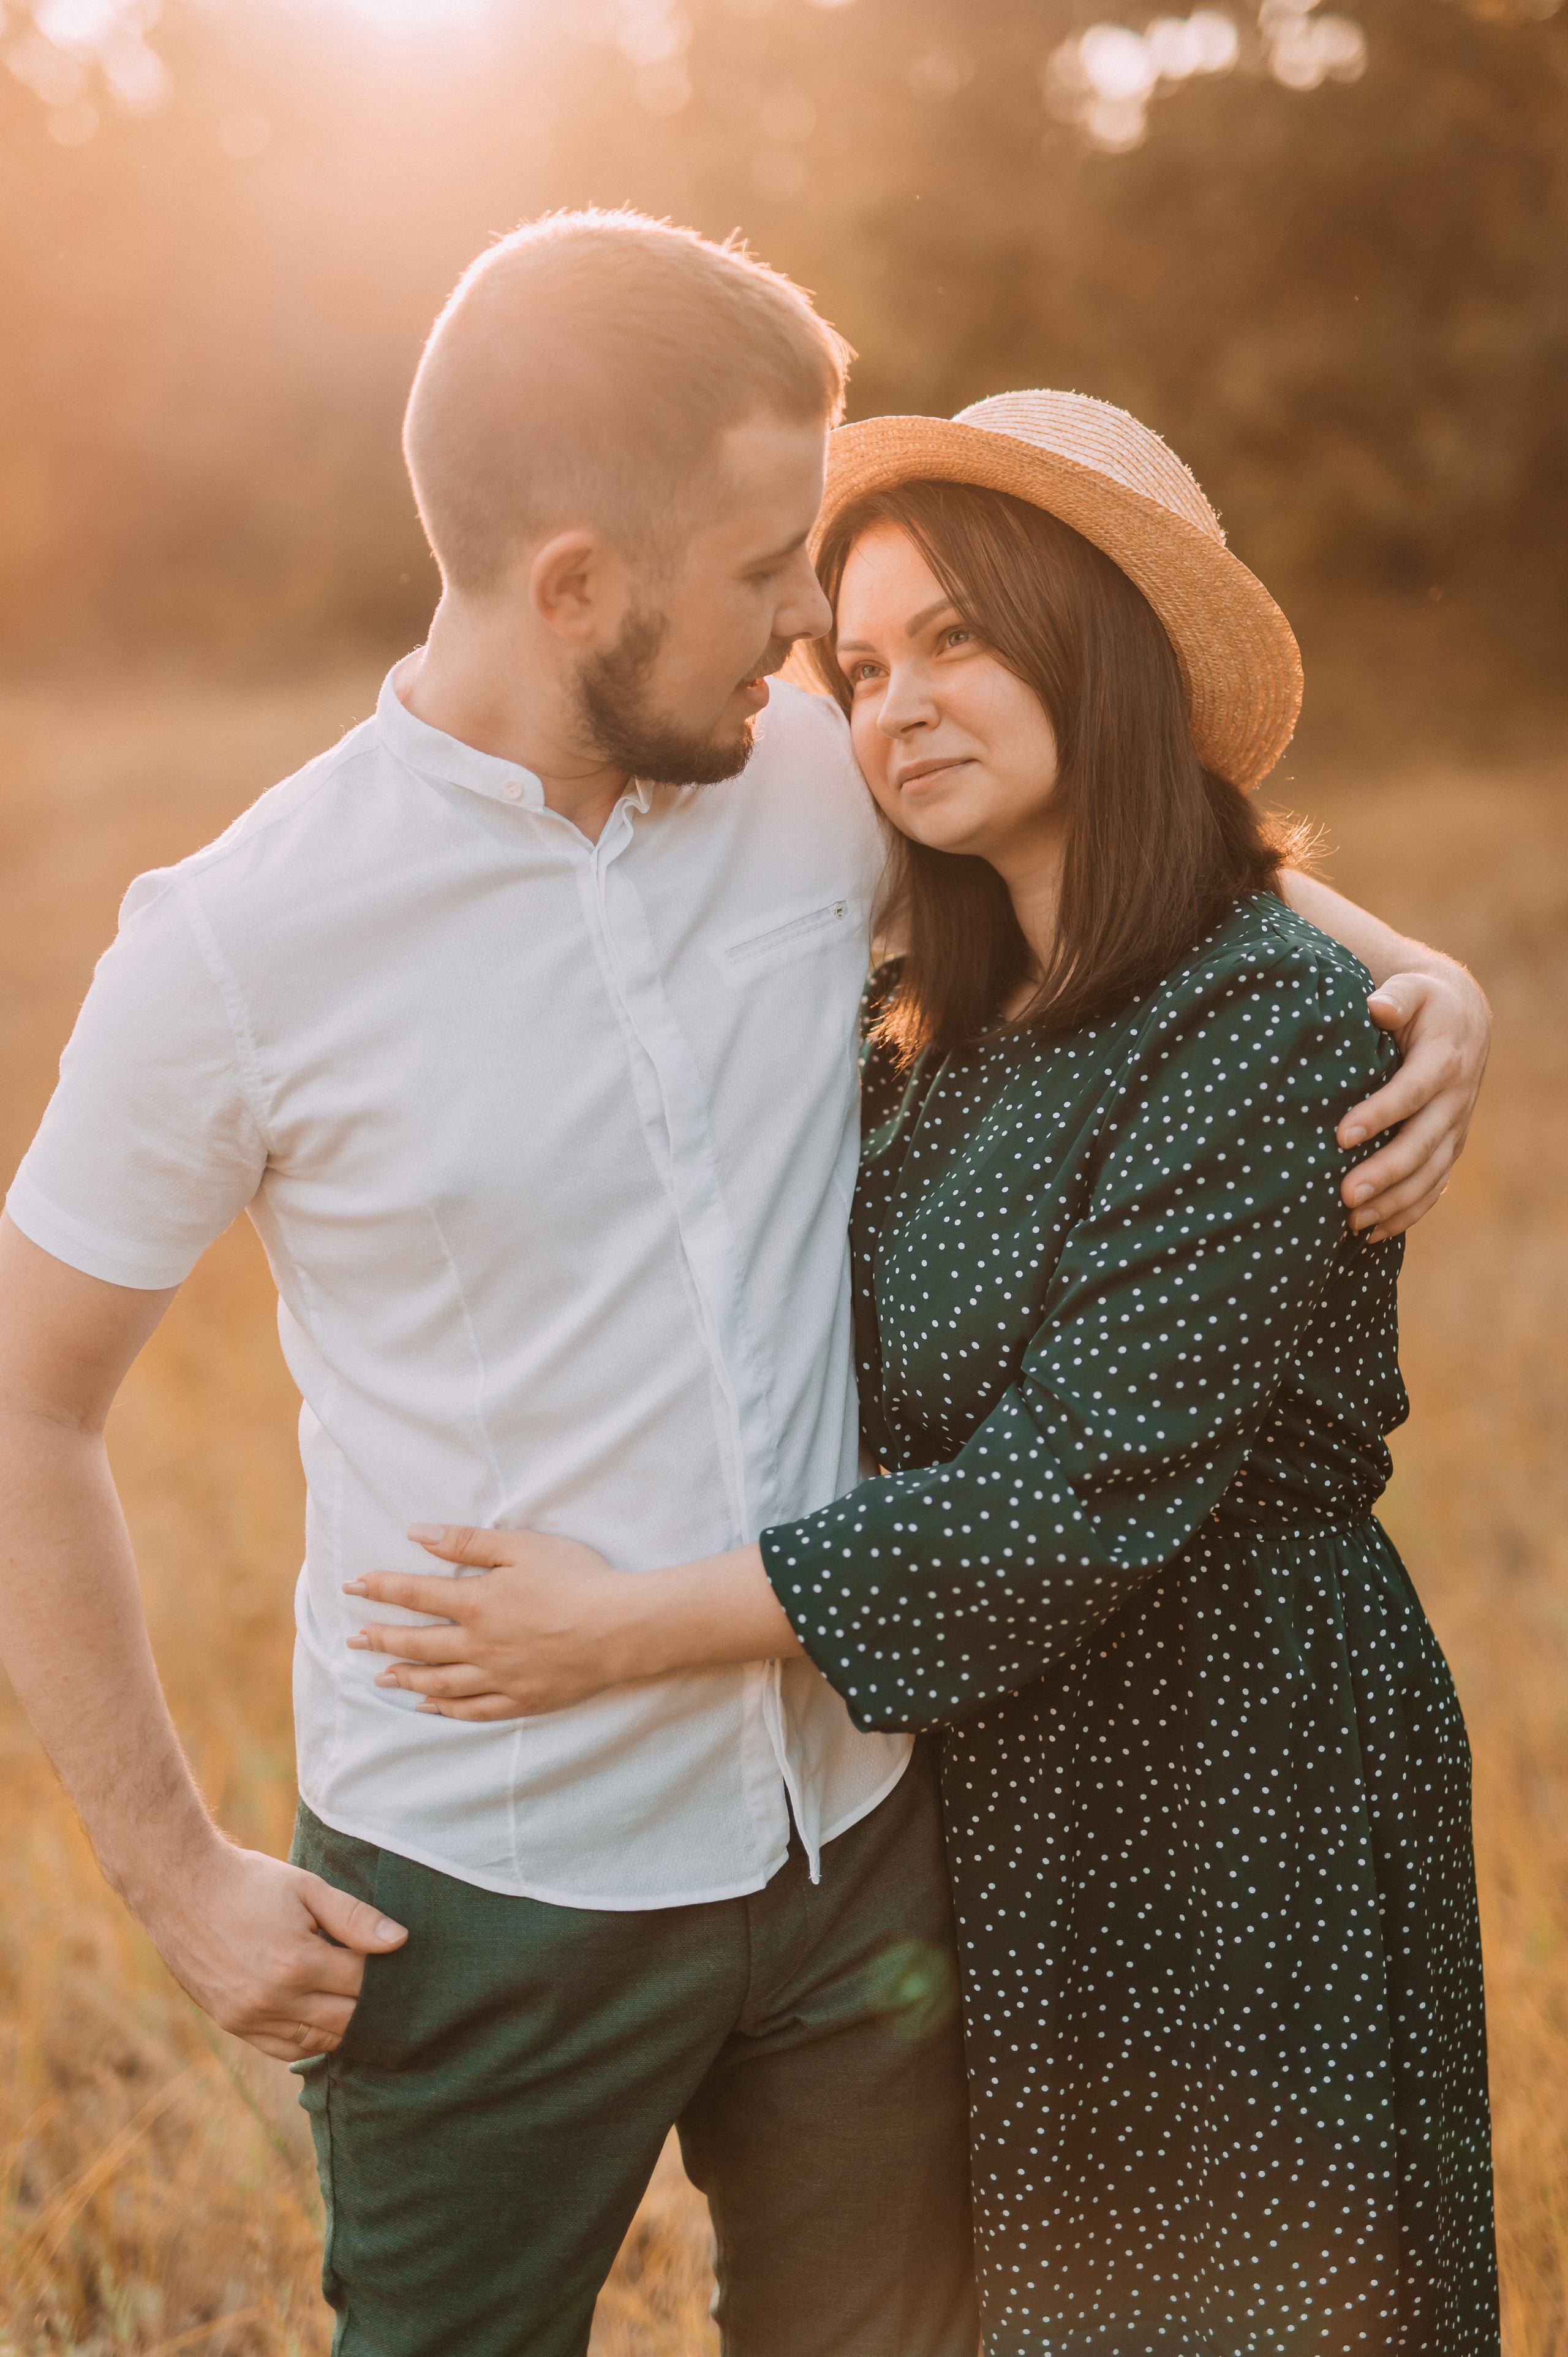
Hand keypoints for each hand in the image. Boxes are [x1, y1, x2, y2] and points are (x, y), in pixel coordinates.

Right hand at [136, 1837, 406, 2063]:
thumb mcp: (307, 1887)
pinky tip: (321, 2020)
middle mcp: (275, 1999)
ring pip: (317, 2040)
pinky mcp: (232, 2024)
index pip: (362, 1983)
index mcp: (299, 1963)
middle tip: (383, 1986)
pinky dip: (307, 2040)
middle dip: (369, 2003)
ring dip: (342, 2026)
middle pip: (346, 2019)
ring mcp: (250, 2017)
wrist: (181, 1888)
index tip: (393, 1960)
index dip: (383, 1971)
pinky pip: (283, 2049)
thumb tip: (400, 1941)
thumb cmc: (249, 1882)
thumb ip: (355, 1917)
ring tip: (354, 2002)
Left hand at [345, 1525, 645, 1720]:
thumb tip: (415, 1534)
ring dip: (406, 1677)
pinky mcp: (521, 1699)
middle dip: (382, 1638)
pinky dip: (446, 1710)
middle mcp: (479, 1644)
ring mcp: (499, 1676)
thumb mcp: (522, 1546)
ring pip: (439, 1682)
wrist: (621, 1628)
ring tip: (381, 1676)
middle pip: (418, 1643)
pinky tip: (429, 1707)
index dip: (381, 1589)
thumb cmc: (577, 1578)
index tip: (352, 1587)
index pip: (415, 1594)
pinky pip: (473, 1709)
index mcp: (477, 1602)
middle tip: (354, 1639)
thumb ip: (467, 1541)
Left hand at [1338, 967, 1490, 1239]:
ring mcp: (1454, 1129)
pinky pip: (1433, 1186)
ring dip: (1393, 1202)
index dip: (1379, 1114)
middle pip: (1421, 1144)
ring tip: (1353, 1222)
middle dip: (1384, 1173)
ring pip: (1429, 1174)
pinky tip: (1373, 1232)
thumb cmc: (1423, 1003)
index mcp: (1443, 1061)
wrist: (1462, 1020)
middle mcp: (1454, 1101)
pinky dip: (1408, 1212)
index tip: (1341, 1134)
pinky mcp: (1448, 1147)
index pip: (1411, 1092)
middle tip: (1345, 1195)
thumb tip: (1377, 1007)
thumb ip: (1395, 997)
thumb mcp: (1412, 989)